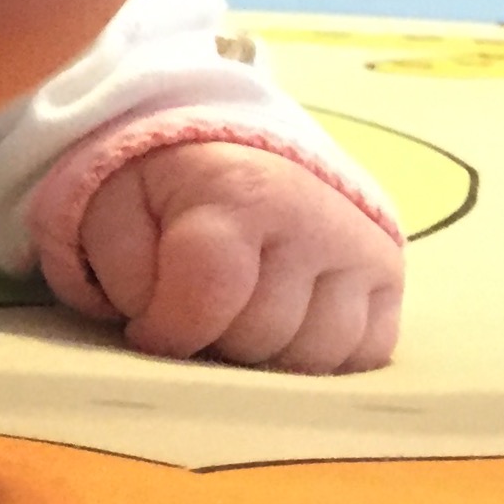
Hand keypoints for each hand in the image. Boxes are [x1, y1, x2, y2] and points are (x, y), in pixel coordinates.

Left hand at [43, 142, 401, 373]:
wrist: (228, 147)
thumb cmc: (161, 189)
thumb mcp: (114, 210)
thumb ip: (122, 268)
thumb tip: (160, 336)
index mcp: (239, 188)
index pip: (209, 294)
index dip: (168, 330)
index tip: (145, 331)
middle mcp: (316, 214)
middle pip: (262, 334)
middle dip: (214, 339)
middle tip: (194, 311)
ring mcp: (363, 244)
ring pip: (315, 356)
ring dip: (266, 352)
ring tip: (237, 313)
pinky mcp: (389, 274)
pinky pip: (362, 354)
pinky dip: (318, 354)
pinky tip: (283, 322)